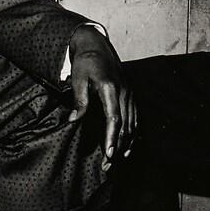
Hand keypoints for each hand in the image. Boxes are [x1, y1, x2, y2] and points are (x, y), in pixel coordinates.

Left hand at [66, 25, 135, 172]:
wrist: (96, 44)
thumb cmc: (85, 62)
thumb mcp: (78, 79)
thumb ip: (79, 100)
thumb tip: (74, 121)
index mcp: (110, 88)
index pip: (114, 118)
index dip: (112, 137)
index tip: (109, 154)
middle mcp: (124, 92)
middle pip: (125, 125)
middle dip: (117, 147)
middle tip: (108, 166)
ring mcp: (129, 93)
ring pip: (132, 123)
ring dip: (126, 143)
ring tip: (116, 160)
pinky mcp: (130, 94)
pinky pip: (135, 118)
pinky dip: (132, 133)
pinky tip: (127, 146)